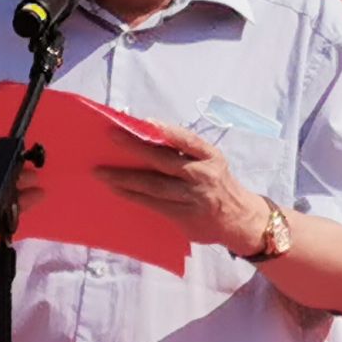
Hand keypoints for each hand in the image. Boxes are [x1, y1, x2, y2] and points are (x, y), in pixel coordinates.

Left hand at [97, 130, 270, 250]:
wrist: (240, 220)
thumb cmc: (217, 184)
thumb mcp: (211, 162)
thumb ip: (185, 152)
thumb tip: (146, 136)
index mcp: (210, 156)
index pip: (187, 139)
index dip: (166, 130)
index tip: (145, 121)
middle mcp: (202, 175)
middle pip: (163, 160)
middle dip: (135, 147)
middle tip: (111, 136)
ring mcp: (193, 197)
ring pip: (153, 185)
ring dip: (124, 177)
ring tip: (101, 172)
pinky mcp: (184, 216)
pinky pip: (152, 203)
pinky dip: (132, 195)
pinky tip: (116, 189)